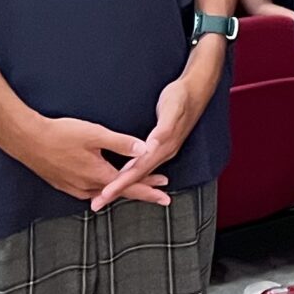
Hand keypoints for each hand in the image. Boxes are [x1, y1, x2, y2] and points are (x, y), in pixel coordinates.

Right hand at [14, 114, 166, 207]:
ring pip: (104, 192)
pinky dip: (105, 188)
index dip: (150, 191)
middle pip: (119, 192)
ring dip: (122, 189)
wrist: (26, 139)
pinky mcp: (63, 184)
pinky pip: (90, 190)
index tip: (165, 197)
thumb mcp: (95, 134)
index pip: (130, 188)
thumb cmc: (60, 134)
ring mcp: (73, 187)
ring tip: (138, 185)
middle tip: (160, 190)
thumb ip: (121, 143)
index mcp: (97, 175)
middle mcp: (86, 186)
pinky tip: (107, 184)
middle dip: (141, 190)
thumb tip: (145, 149)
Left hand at [91, 57, 216, 210]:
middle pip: (137, 176)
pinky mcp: (161, 146)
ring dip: (122, 186)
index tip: (106, 193)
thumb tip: (153, 144)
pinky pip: (142, 166)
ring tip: (105, 196)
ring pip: (139, 174)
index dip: (122, 183)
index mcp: (164, 146)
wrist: (197, 90)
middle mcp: (164, 152)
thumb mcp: (173, 108)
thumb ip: (165, 128)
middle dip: (117, 190)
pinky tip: (122, 177)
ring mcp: (163, 150)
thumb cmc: (182, 96)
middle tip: (97, 203)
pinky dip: (130, 175)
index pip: (139, 170)